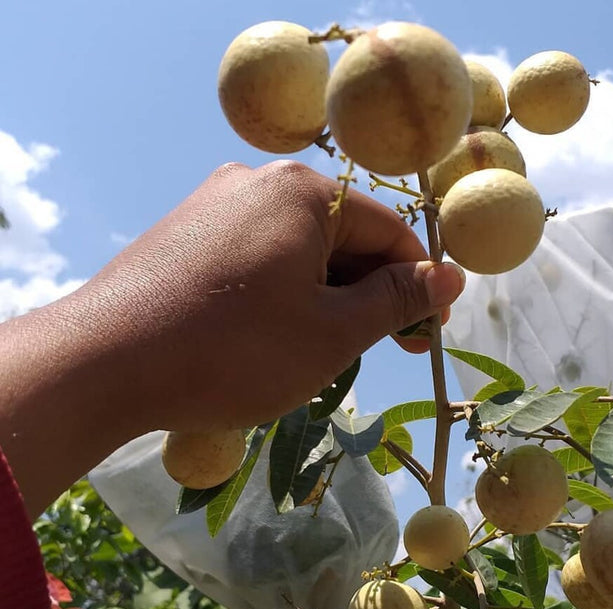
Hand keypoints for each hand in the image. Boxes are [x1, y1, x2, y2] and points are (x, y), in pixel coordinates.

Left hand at [0, 160, 464, 515]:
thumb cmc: (235, 351)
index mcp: (302, 192)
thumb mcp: (333, 331)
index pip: (389, 232)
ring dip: (325, 301)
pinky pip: (256, 260)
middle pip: (342, 238)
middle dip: (369, 297)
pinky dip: (281, 297)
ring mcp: (213, 206)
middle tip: (382, 352)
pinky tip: (272, 340)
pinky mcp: (184, 236)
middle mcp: (256, 182)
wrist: (104, 366)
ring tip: (322, 355)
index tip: (429, 336)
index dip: (418, 285)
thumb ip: (397, 299)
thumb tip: (451, 275)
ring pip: (298, 253)